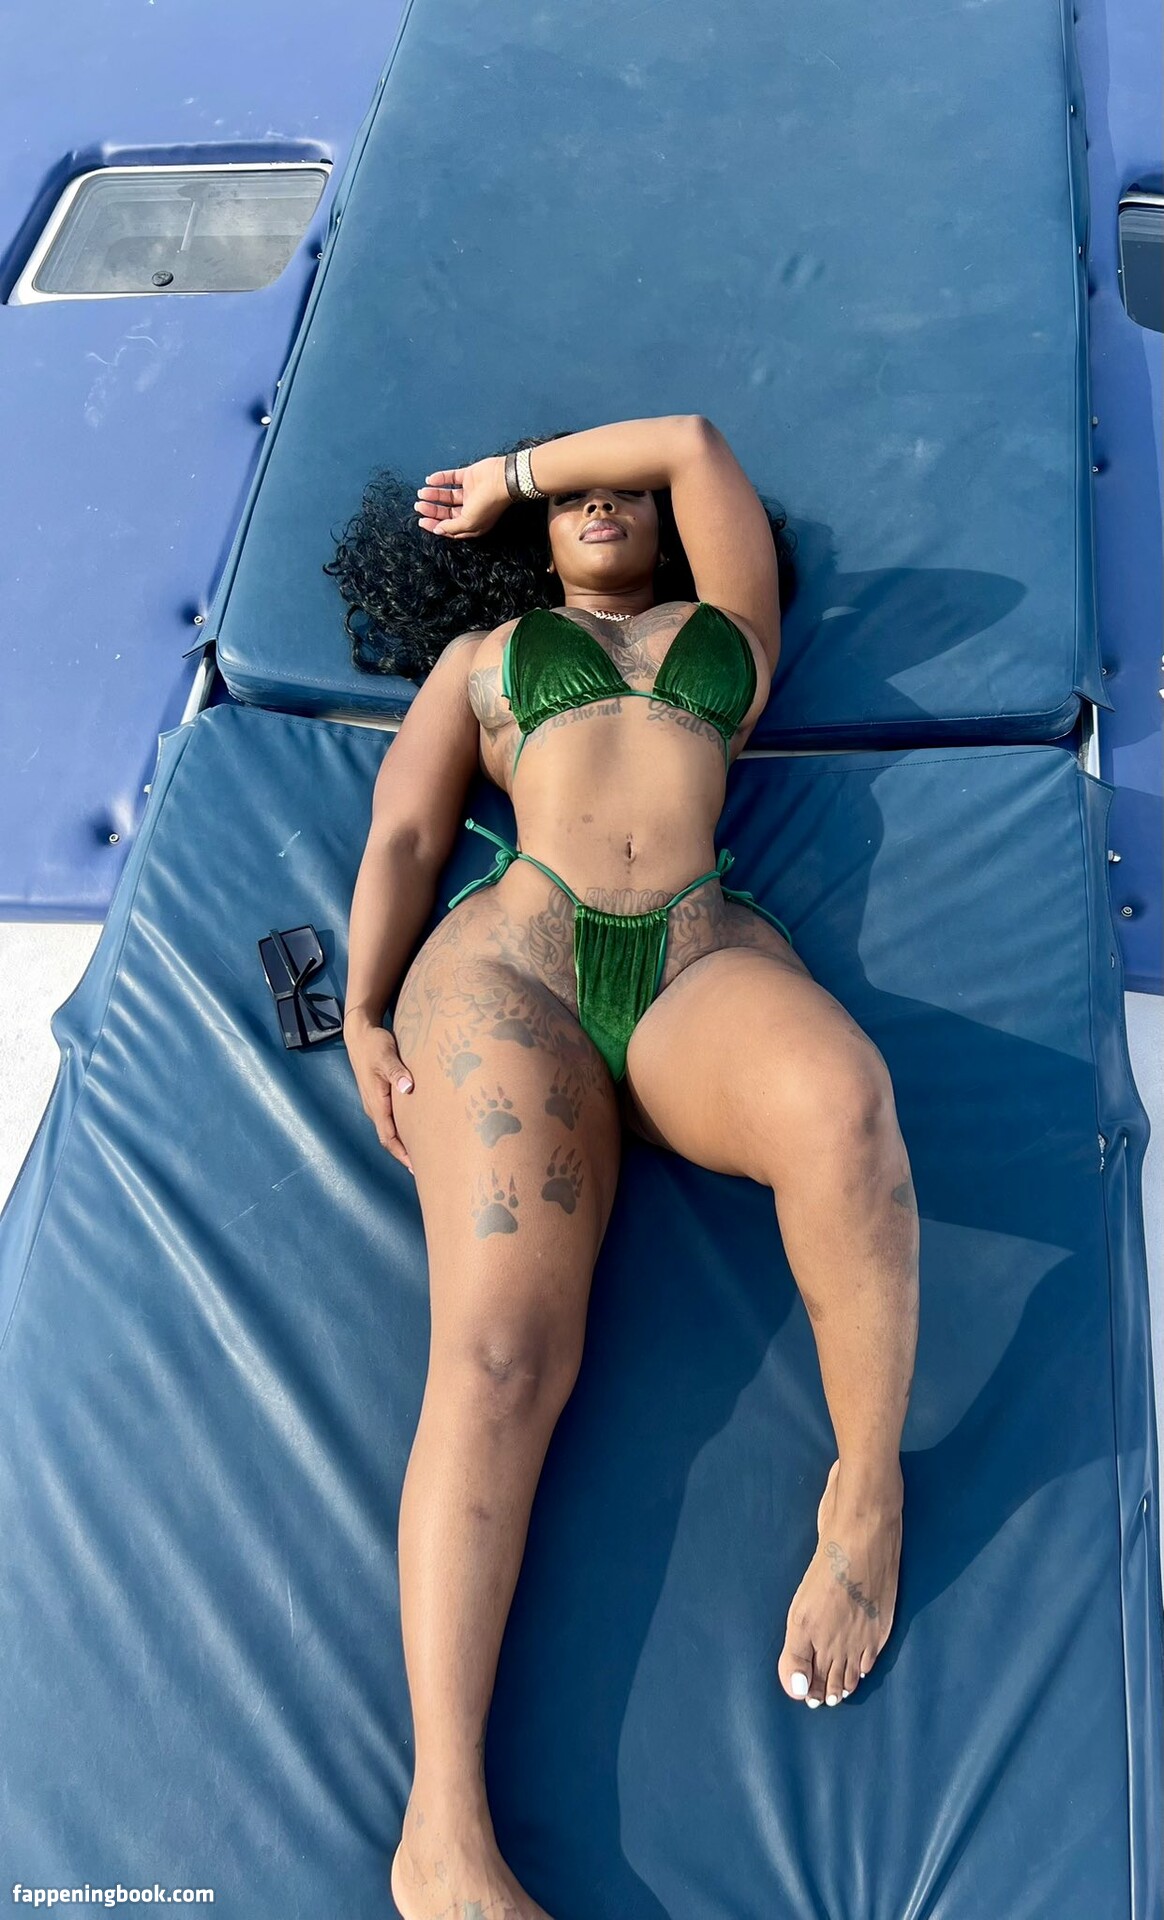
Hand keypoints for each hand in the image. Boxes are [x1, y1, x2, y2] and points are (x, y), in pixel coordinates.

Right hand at [344, 1018, 415, 1173]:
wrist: (359, 1034)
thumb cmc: (374, 1044)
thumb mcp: (386, 1055)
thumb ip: (396, 1071)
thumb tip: (407, 1088)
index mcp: (376, 1103)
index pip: (388, 1137)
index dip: (402, 1154)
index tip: (416, 1168)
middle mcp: (374, 1107)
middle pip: (390, 1139)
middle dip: (406, 1154)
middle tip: (427, 1168)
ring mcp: (376, 1102)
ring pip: (391, 1129)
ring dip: (405, 1143)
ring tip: (425, 1154)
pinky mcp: (380, 1096)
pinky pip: (392, 1119)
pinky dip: (404, 1129)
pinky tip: (417, 1130)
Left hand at [414, 455, 508, 538]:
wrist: (502, 479)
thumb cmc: (489, 503)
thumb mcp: (468, 523)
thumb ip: (452, 528)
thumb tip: (438, 530)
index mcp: (473, 524)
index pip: (450, 527)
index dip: (435, 525)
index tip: (422, 521)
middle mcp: (471, 509)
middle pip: (447, 512)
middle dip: (432, 510)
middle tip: (418, 506)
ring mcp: (470, 492)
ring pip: (448, 495)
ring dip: (434, 494)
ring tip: (421, 492)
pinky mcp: (469, 477)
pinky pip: (452, 478)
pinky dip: (440, 478)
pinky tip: (430, 480)